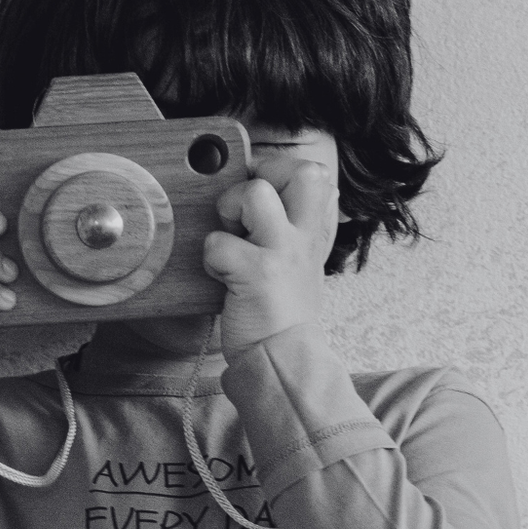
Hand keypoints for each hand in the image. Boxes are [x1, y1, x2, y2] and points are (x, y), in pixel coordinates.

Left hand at [203, 128, 341, 353]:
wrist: (282, 359)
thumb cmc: (281, 311)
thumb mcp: (303, 263)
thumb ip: (297, 227)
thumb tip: (272, 191)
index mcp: (316, 231)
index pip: (316, 173)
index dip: (281, 173)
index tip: (263, 198)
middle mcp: (305, 236)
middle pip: (302, 170)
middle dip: (263, 177)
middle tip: (247, 210)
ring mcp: (282, 252)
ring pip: (255, 192)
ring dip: (230, 209)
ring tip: (232, 239)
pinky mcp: (255, 274)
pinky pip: (218, 242)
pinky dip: (210, 258)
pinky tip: (222, 276)